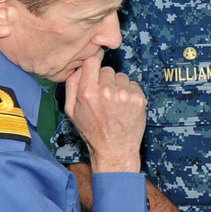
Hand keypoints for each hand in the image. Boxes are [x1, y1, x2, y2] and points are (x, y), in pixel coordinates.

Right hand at [62, 55, 145, 172]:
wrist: (115, 149)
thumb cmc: (92, 131)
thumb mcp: (72, 111)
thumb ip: (72, 85)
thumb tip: (78, 67)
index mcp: (88, 92)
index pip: (92, 61)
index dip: (93, 64)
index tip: (95, 69)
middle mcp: (107, 91)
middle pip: (107, 69)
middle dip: (105, 80)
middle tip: (105, 96)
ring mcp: (124, 95)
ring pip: (121, 76)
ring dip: (119, 86)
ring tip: (115, 103)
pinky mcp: (139, 99)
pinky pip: (133, 84)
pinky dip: (130, 92)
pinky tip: (125, 106)